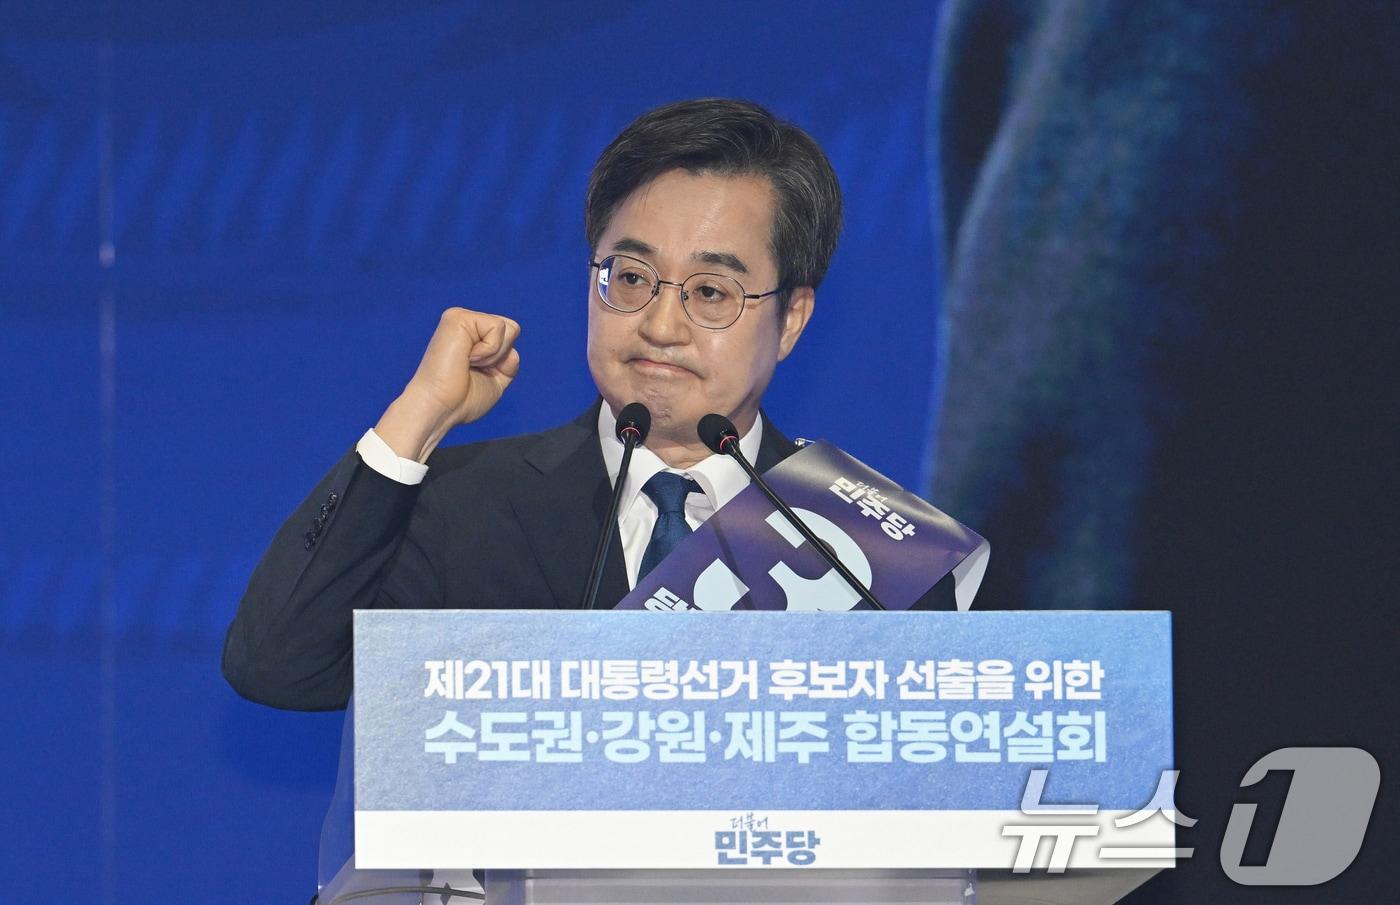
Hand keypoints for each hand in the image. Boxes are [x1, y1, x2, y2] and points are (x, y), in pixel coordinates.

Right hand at [375, 308, 521, 461]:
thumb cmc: (461, 401)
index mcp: (473, 337)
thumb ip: (507, 362)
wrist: (440, 408)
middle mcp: (466, 324)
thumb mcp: (495, 381)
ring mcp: (460, 318)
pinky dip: (489, 350)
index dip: (503, 362)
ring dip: (494, 355)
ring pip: (509, 327)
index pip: (510, 337)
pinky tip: (466, 358)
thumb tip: (512, 350)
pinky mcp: (457, 317)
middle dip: (502, 356)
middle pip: (513, 329)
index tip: (478, 374)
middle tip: (473, 369)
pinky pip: (497, 327)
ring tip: (467, 363)